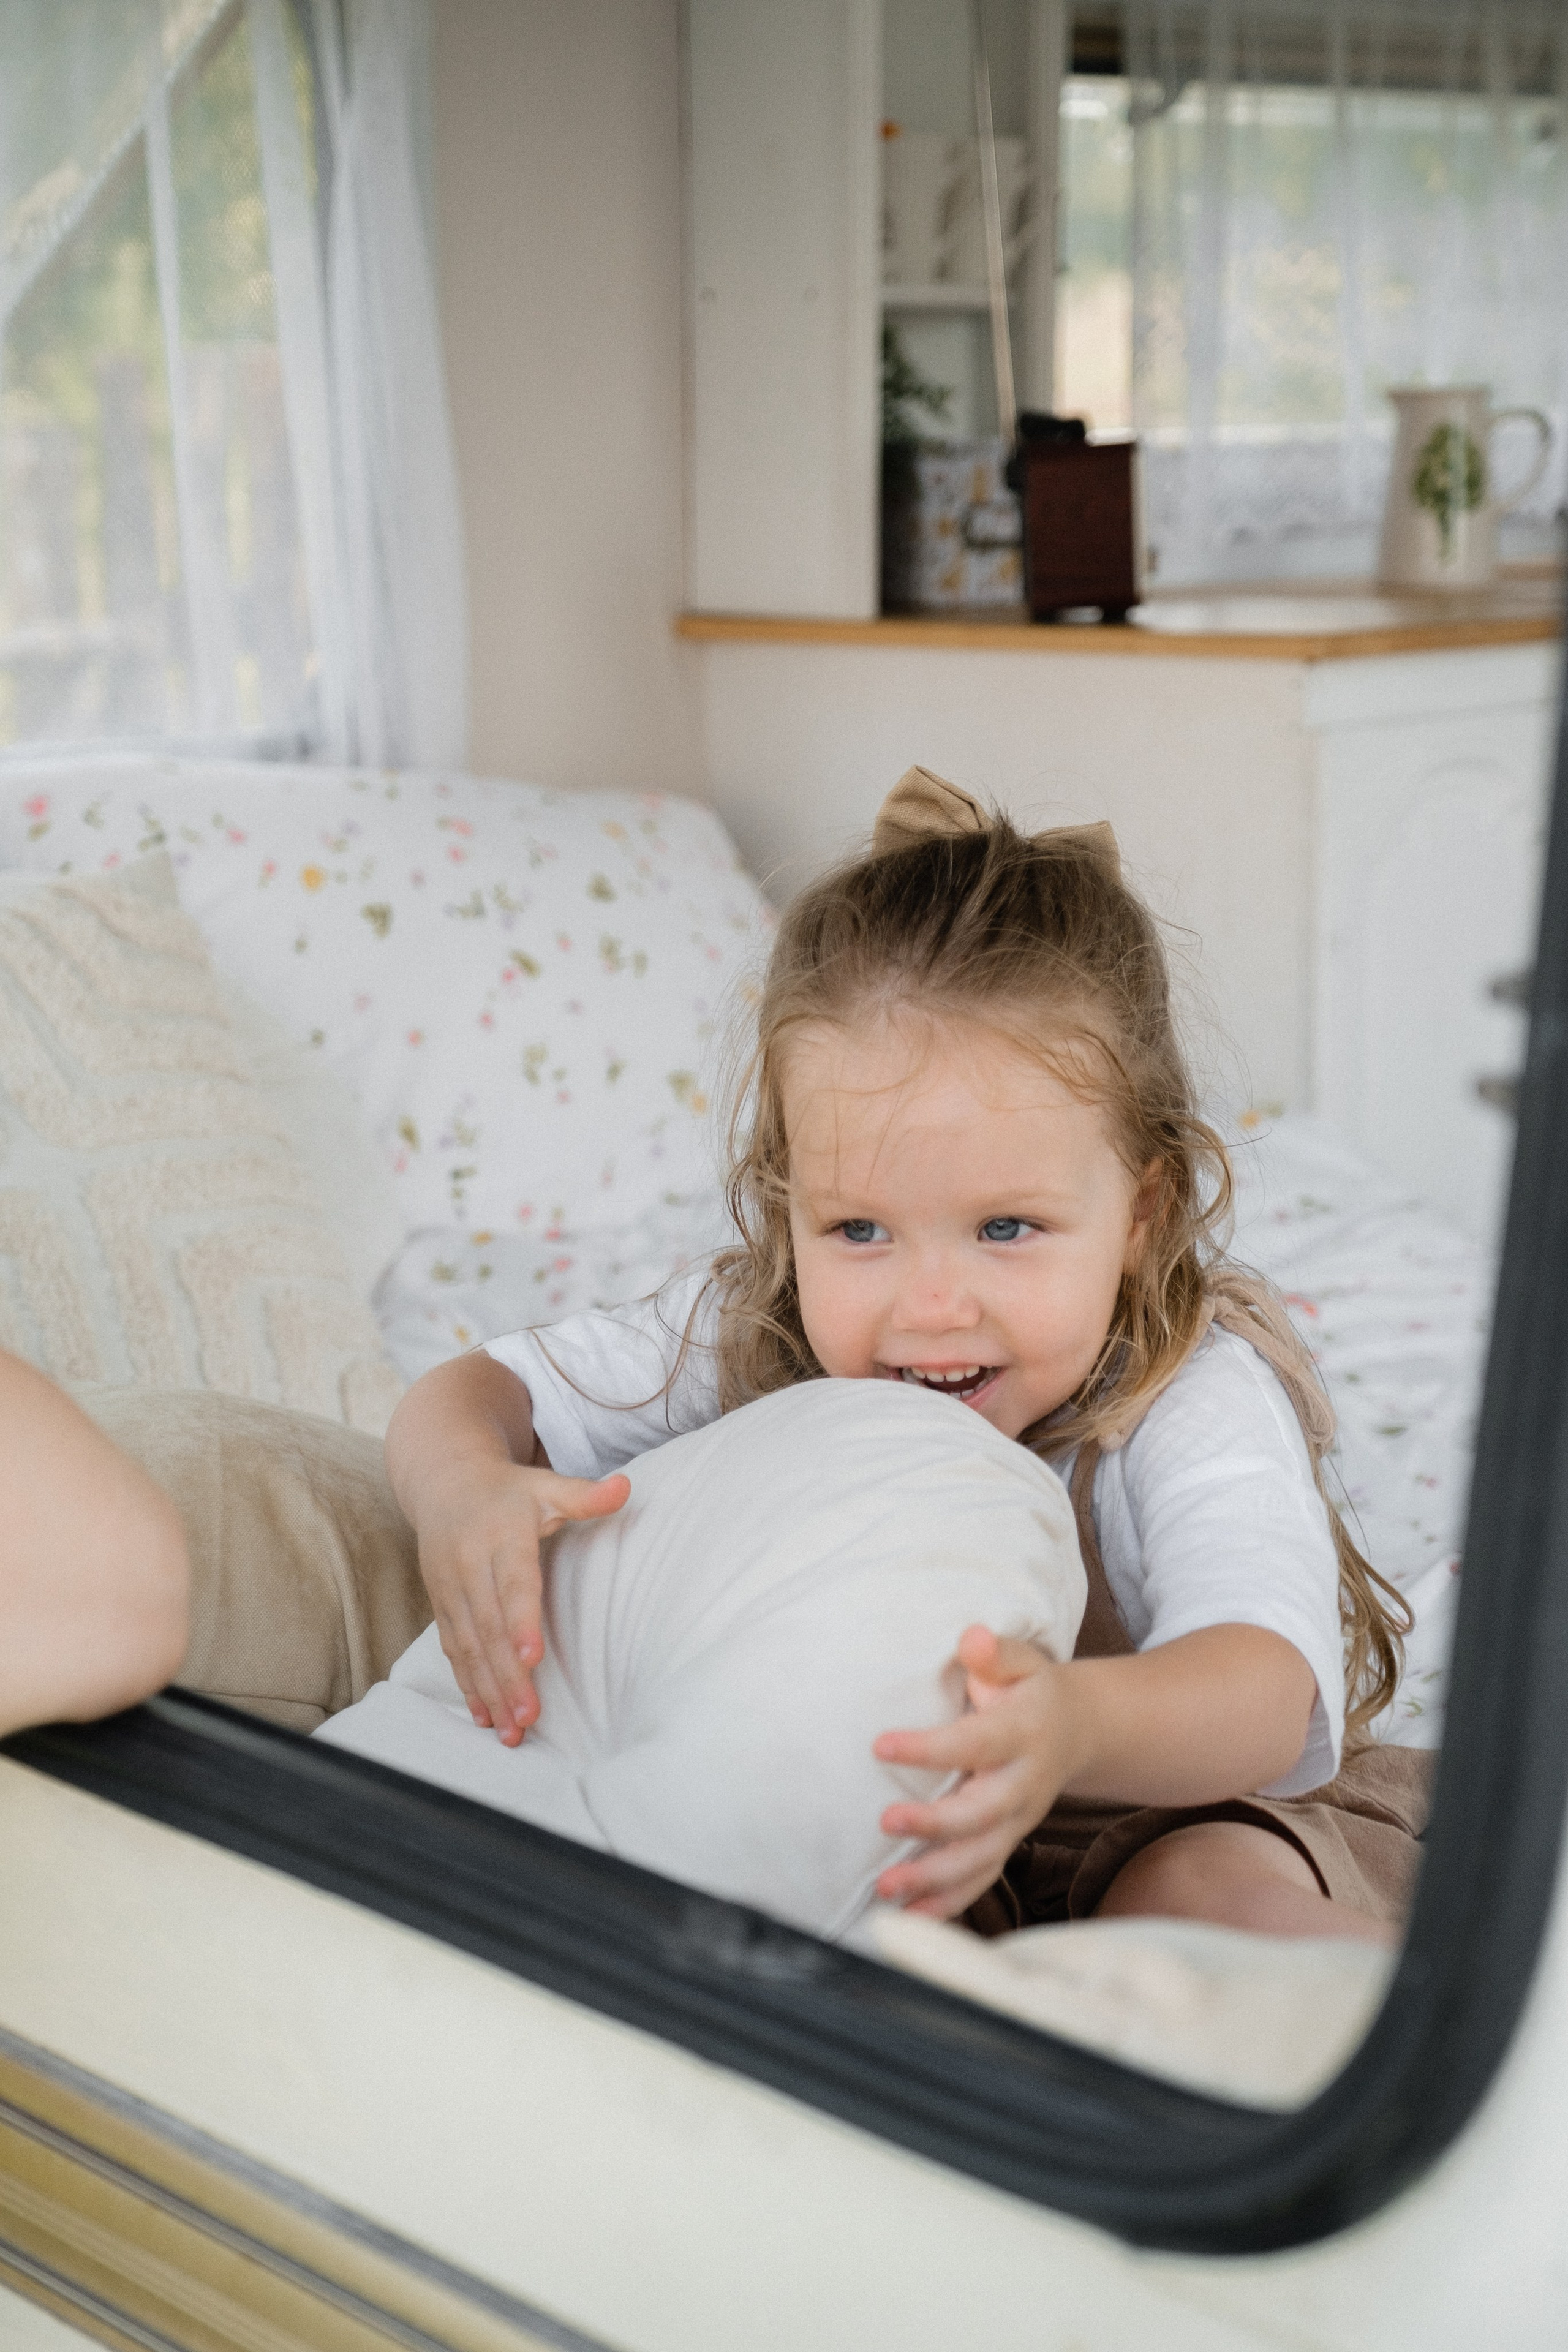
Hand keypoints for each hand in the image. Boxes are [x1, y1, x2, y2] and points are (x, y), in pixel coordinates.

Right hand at [414, 1457, 628, 1743]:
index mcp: (501, 1537)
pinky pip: (452, 1649)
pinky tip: (483, 1715)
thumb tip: (627, 1488)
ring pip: (468, 1646)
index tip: (535, 1658)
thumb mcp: (546, 1486)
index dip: (522, 1621)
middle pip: (489, 1626)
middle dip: (507, 1675)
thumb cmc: (509, 1492)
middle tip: (528, 1717)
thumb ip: (584, 1495)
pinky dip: (466, 1683)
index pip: (513, 1584)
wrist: (444, 1484)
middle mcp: (470, 1565)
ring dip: (487, 1690)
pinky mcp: (440, 1605)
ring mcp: (450, 1588)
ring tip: (509, 1730)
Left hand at [872, 1625, 1071, 1919]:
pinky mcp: (1007, 1842)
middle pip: (982, 1813)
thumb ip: (994, 1653)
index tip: (880, 1746)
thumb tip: (971, 1637)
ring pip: (982, 1858)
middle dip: (935, 1824)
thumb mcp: (1022, 1661)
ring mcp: (1018, 1820)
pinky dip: (949, 1904)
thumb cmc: (1032, 1690)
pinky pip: (982, 1879)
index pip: (974, 1743)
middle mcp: (1023, 1785)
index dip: (930, 1748)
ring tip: (886, 1888)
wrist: (1080, 1731)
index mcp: (1023, 1734)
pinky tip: (910, 1917)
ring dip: (935, 1879)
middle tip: (885, 1822)